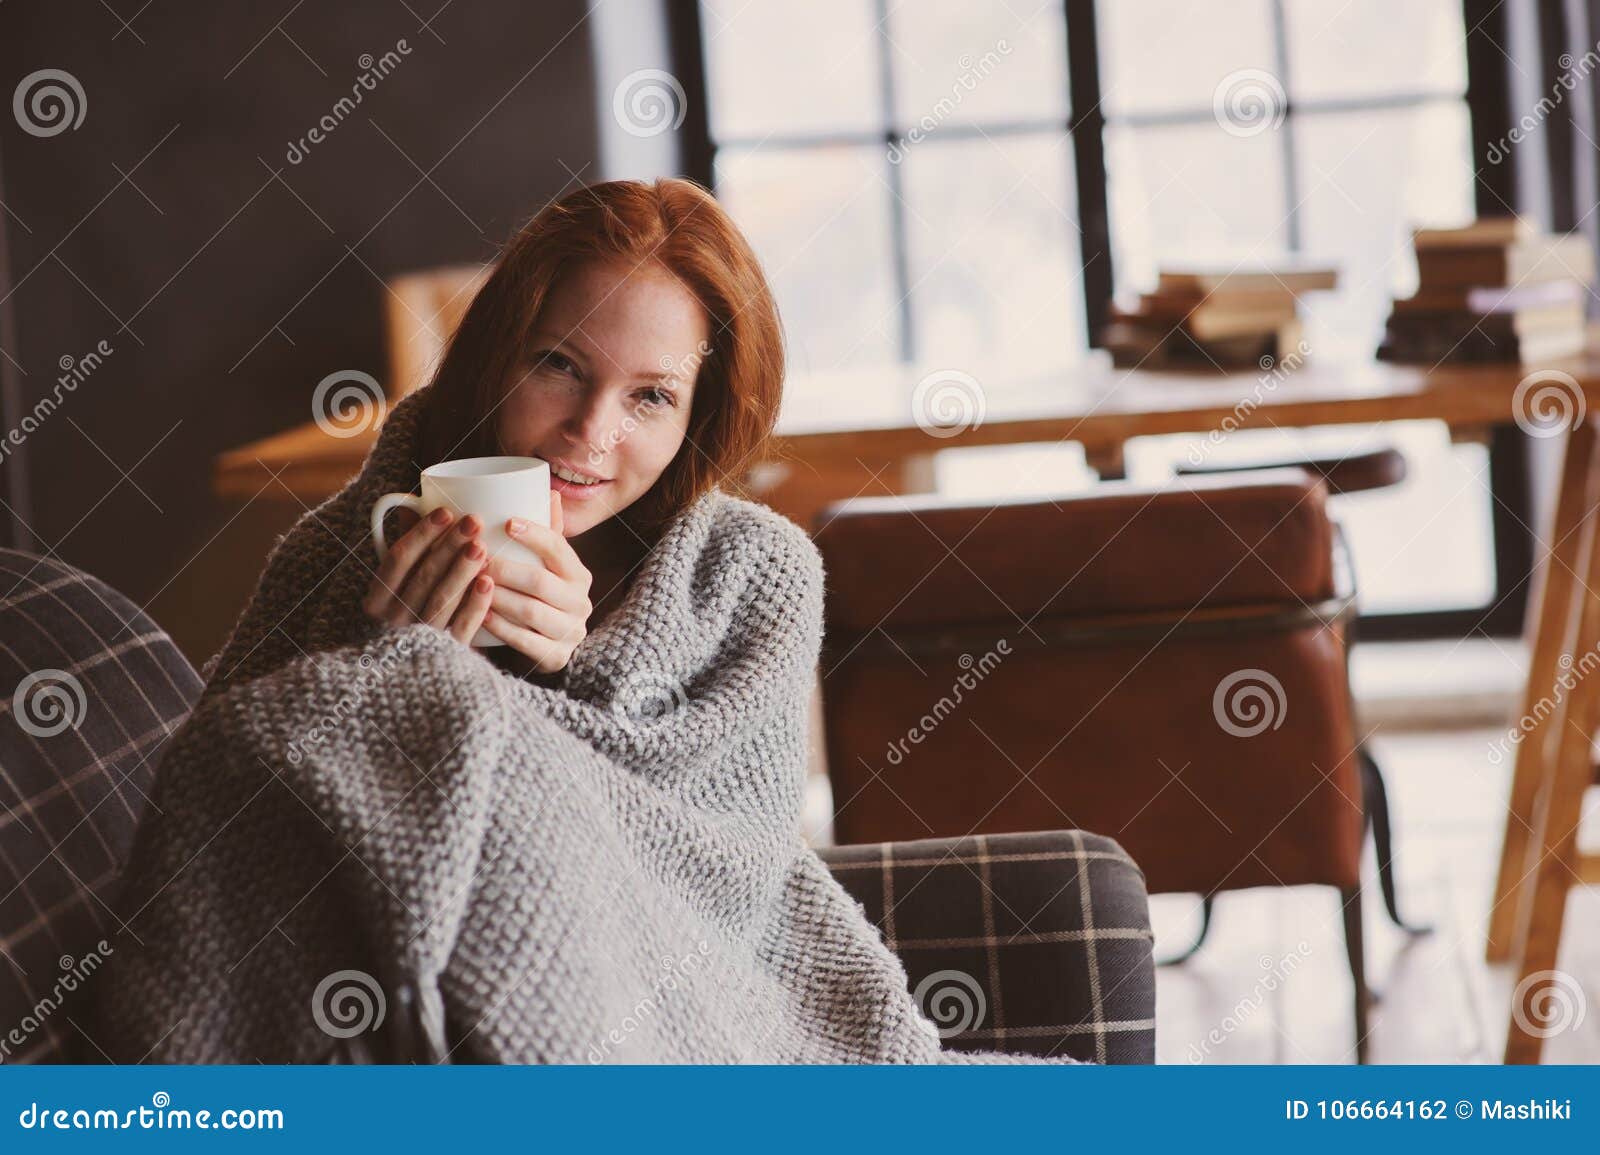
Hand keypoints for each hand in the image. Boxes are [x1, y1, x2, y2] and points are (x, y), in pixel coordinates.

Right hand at [362, 506, 495, 644]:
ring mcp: (419, 640)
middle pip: (422, 577)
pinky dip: (474, 605)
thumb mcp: (396, 587)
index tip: (445, 511)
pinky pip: (460, 629)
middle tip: (473, 521)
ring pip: (440, 601)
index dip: (421, 534)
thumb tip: (410, 505)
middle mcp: (393, 621)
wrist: (414, 679)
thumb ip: (405, 550)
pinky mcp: (445, 655)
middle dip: (448, 546)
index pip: (396, 560)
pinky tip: (488, 583)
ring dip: (461, 571)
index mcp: (377, 600)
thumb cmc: (407, 616)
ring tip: (481, 546)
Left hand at [482, 492, 593, 672]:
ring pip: (532, 612)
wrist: (554, 645)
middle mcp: (581, 602)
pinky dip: (500, 628)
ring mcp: (571, 632)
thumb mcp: (547, 564)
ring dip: (498, 597)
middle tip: (475, 559)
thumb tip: (545, 488)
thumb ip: (547, 530)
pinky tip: (480, 615)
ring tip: (473, 584)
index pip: (558, 548)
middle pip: (541, 582)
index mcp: (578, 574)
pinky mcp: (557, 657)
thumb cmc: (541, 595)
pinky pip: (525, 642)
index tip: (506, 523)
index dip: (534, 534)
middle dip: (505, 569)